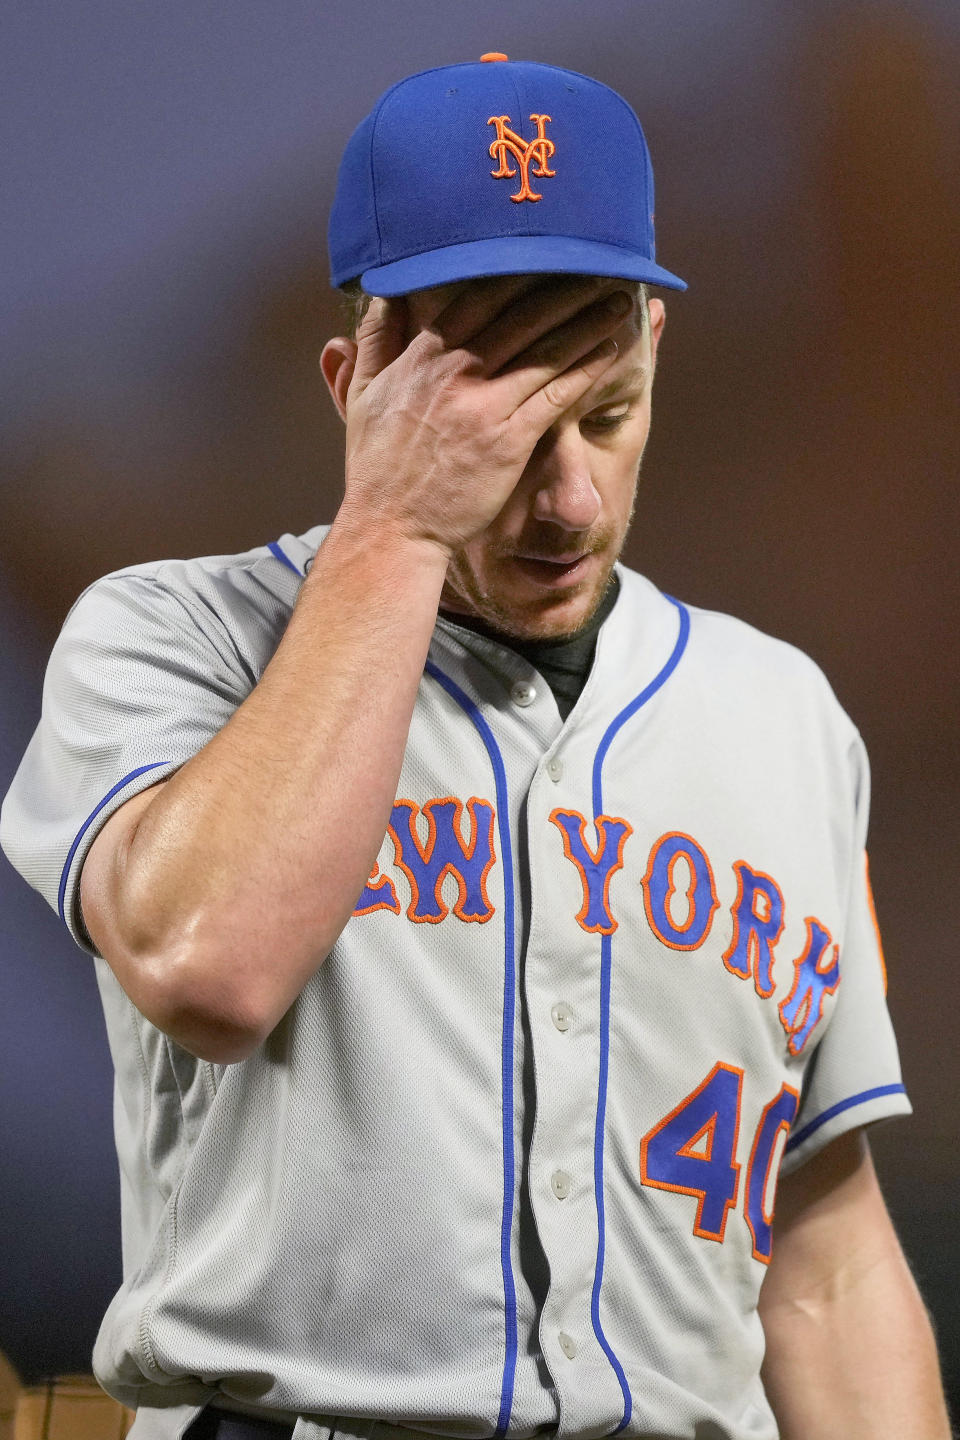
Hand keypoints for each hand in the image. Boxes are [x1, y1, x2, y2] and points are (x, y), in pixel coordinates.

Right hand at [335, 275, 630, 557]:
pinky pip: (556, 396)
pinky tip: (611, 349)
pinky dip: (586, 369)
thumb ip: (374, 340)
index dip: (515, 271)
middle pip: (519, 317)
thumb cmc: (377, 468)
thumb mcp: (362, 396)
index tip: (545, 250)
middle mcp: (454, 374)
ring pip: (545, 351)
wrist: (392, 528)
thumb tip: (381, 293)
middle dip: (562, 286)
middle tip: (598, 262)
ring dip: (586, 321)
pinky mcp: (508, 442)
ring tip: (617, 298)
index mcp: (422, 358)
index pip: (475, 299)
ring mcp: (483, 408)